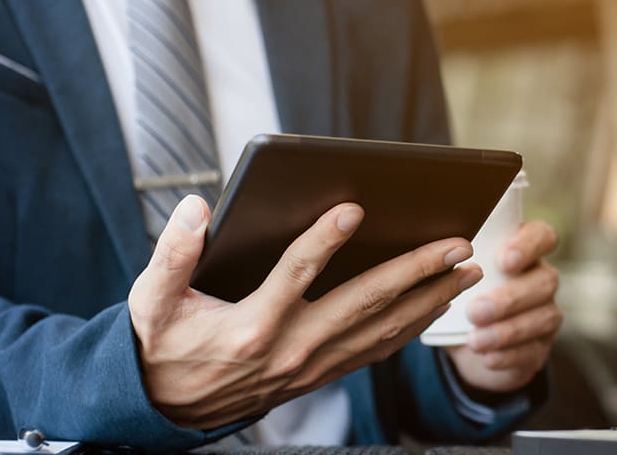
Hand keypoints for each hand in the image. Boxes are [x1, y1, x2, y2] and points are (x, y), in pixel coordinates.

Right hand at [128, 195, 481, 428]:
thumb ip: (172, 252)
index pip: (296, 273)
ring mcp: (308, 365)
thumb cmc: (160, 346)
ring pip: (380, 330)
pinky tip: (431, 308)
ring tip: (465, 273)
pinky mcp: (317, 374)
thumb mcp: (151, 300)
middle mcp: (289, 347)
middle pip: (363, 303)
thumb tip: (196, 208)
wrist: (164, 408)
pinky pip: (373, 352)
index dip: (324, 239)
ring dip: (427, 299)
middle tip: (458, 245)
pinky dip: (408, 329)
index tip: (354, 208)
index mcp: (250, 324)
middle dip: (415, 271)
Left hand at [446, 220, 560, 393]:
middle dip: (510, 297)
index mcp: (522, 250)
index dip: (528, 245)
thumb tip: (434, 251)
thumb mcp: (452, 272)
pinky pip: (534, 351)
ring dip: (507, 331)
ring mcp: (545, 313)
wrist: (462, 339)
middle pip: (545, 280)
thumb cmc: (457, 290)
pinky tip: (487, 357)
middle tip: (475, 310)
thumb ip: (451, 259)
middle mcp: (540, 278)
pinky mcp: (540, 347)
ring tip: (475, 340)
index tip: (503, 260)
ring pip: (544, 318)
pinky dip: (508, 355)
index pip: (541, 236)